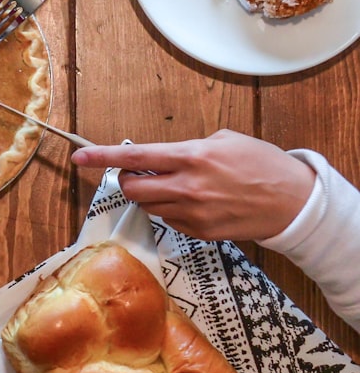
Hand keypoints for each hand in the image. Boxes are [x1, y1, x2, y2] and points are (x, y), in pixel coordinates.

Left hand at [70, 130, 314, 240]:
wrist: (293, 202)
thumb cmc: (261, 164)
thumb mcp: (225, 140)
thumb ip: (188, 148)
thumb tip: (163, 158)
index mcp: (191, 157)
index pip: (135, 157)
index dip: (103, 157)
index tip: (80, 157)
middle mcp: (186, 186)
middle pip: (132, 189)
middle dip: (128, 181)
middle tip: (138, 175)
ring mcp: (191, 213)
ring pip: (147, 207)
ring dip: (150, 196)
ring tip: (175, 187)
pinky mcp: (198, 232)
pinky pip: (168, 220)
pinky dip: (170, 210)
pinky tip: (192, 202)